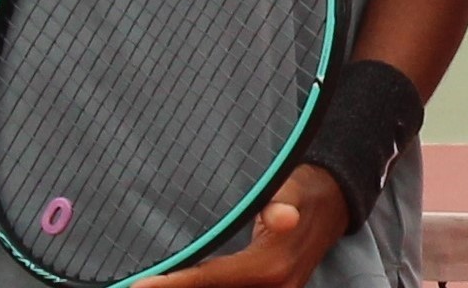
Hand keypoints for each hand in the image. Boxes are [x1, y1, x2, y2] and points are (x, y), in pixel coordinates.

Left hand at [132, 165, 349, 287]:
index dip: (177, 283)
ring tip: (153, 286)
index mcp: (271, 266)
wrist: (330, 203)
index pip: (213, 278)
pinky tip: (184, 283)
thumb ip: (279, 204)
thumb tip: (283, 215)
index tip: (142, 285)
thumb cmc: (299, 189)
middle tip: (137, 287)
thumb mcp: (288, 189)